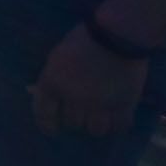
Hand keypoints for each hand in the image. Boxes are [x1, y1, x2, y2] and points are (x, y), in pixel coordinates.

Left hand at [30, 24, 150, 136]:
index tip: (51, 130)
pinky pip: (120, 126)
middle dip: (75, 120)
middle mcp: (73, 99)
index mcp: (52, 84)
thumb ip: (53, 77)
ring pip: (96, 130)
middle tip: (82, 115)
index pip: (42, 112)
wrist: (115, 35)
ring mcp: (99, 104)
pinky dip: (118, 126)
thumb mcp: (57, 56)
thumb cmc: (82, 39)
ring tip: (100, 119)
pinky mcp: (123, 105)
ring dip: (96, 126)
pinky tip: (118, 122)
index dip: (46, 124)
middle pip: (72, 123)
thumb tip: (47, 92)